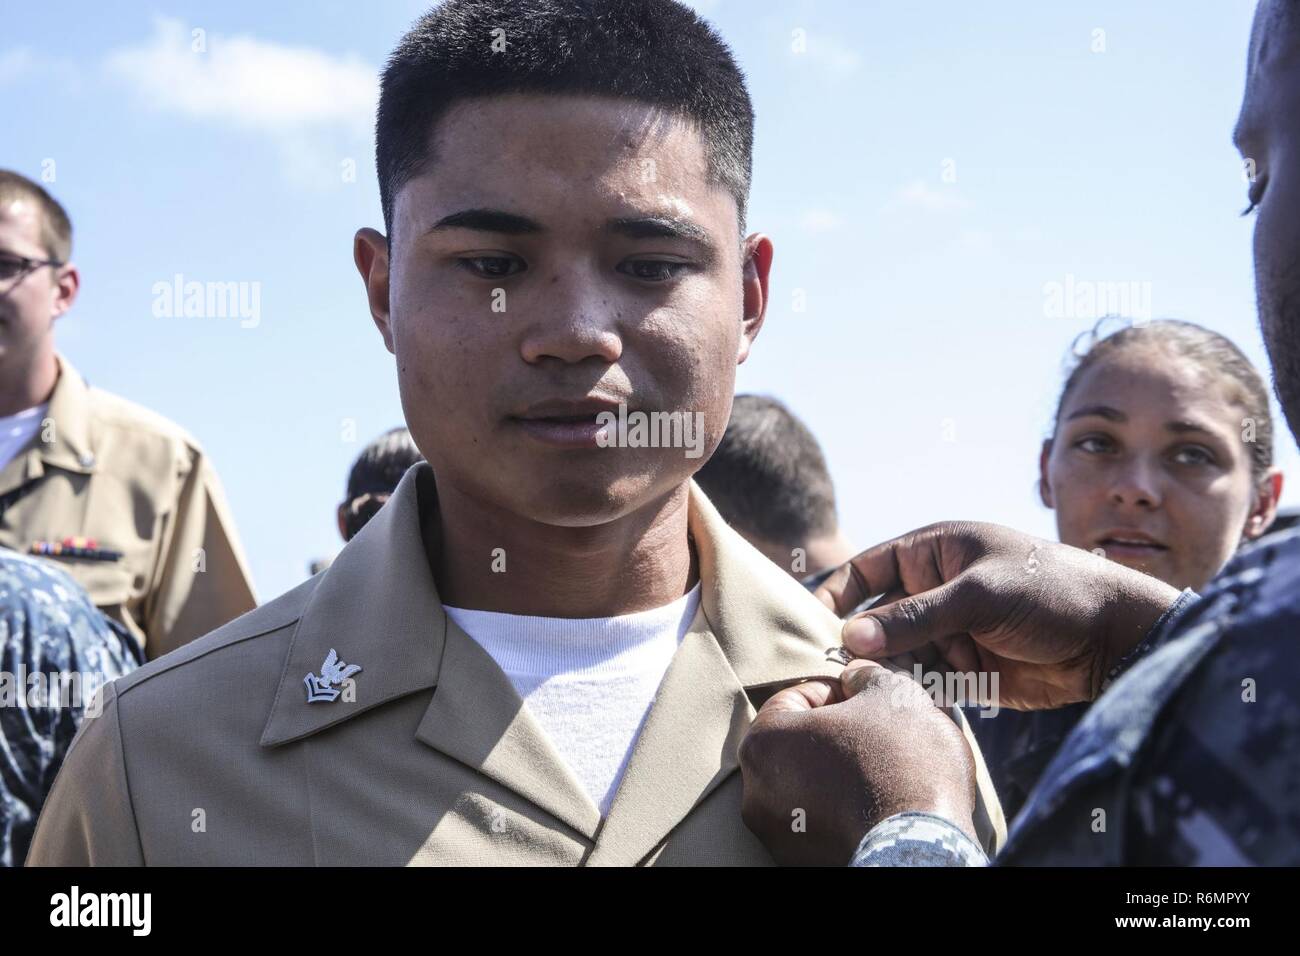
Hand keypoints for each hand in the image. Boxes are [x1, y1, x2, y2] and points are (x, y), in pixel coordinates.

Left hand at [739, 660, 977, 865]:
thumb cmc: (903, 761)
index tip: (867, 699)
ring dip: (839, 771)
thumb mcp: (891, 693)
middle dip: (837, 733)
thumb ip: (865, 676)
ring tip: (883, 769)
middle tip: (878, 732)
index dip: (837, 692)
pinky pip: (820, 820)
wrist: (924, 845)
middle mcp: (755, 791)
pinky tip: (878, 803)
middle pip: (798, 743)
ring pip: (808, 784)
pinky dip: (843, 808)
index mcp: (764, 741)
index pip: (795, 698)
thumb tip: (856, 677)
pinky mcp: (800, 862)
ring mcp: (776, 833)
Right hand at [814, 521, 1181, 709]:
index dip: (837, 595)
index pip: (866, 570)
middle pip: (876, 619)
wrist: (1114, 640)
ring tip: (884, 689)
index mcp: (932, 552)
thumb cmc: (1051, 592)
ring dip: (889, 673)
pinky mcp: (965, 671)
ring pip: (896, 656)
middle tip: (845, 672)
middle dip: (862, 644)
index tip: (814, 627)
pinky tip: (915, 702)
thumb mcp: (978, 595)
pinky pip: (924, 683)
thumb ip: (913, 617)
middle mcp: (933, 591)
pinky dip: (916, 693)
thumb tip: (850, 637)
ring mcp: (948, 632)